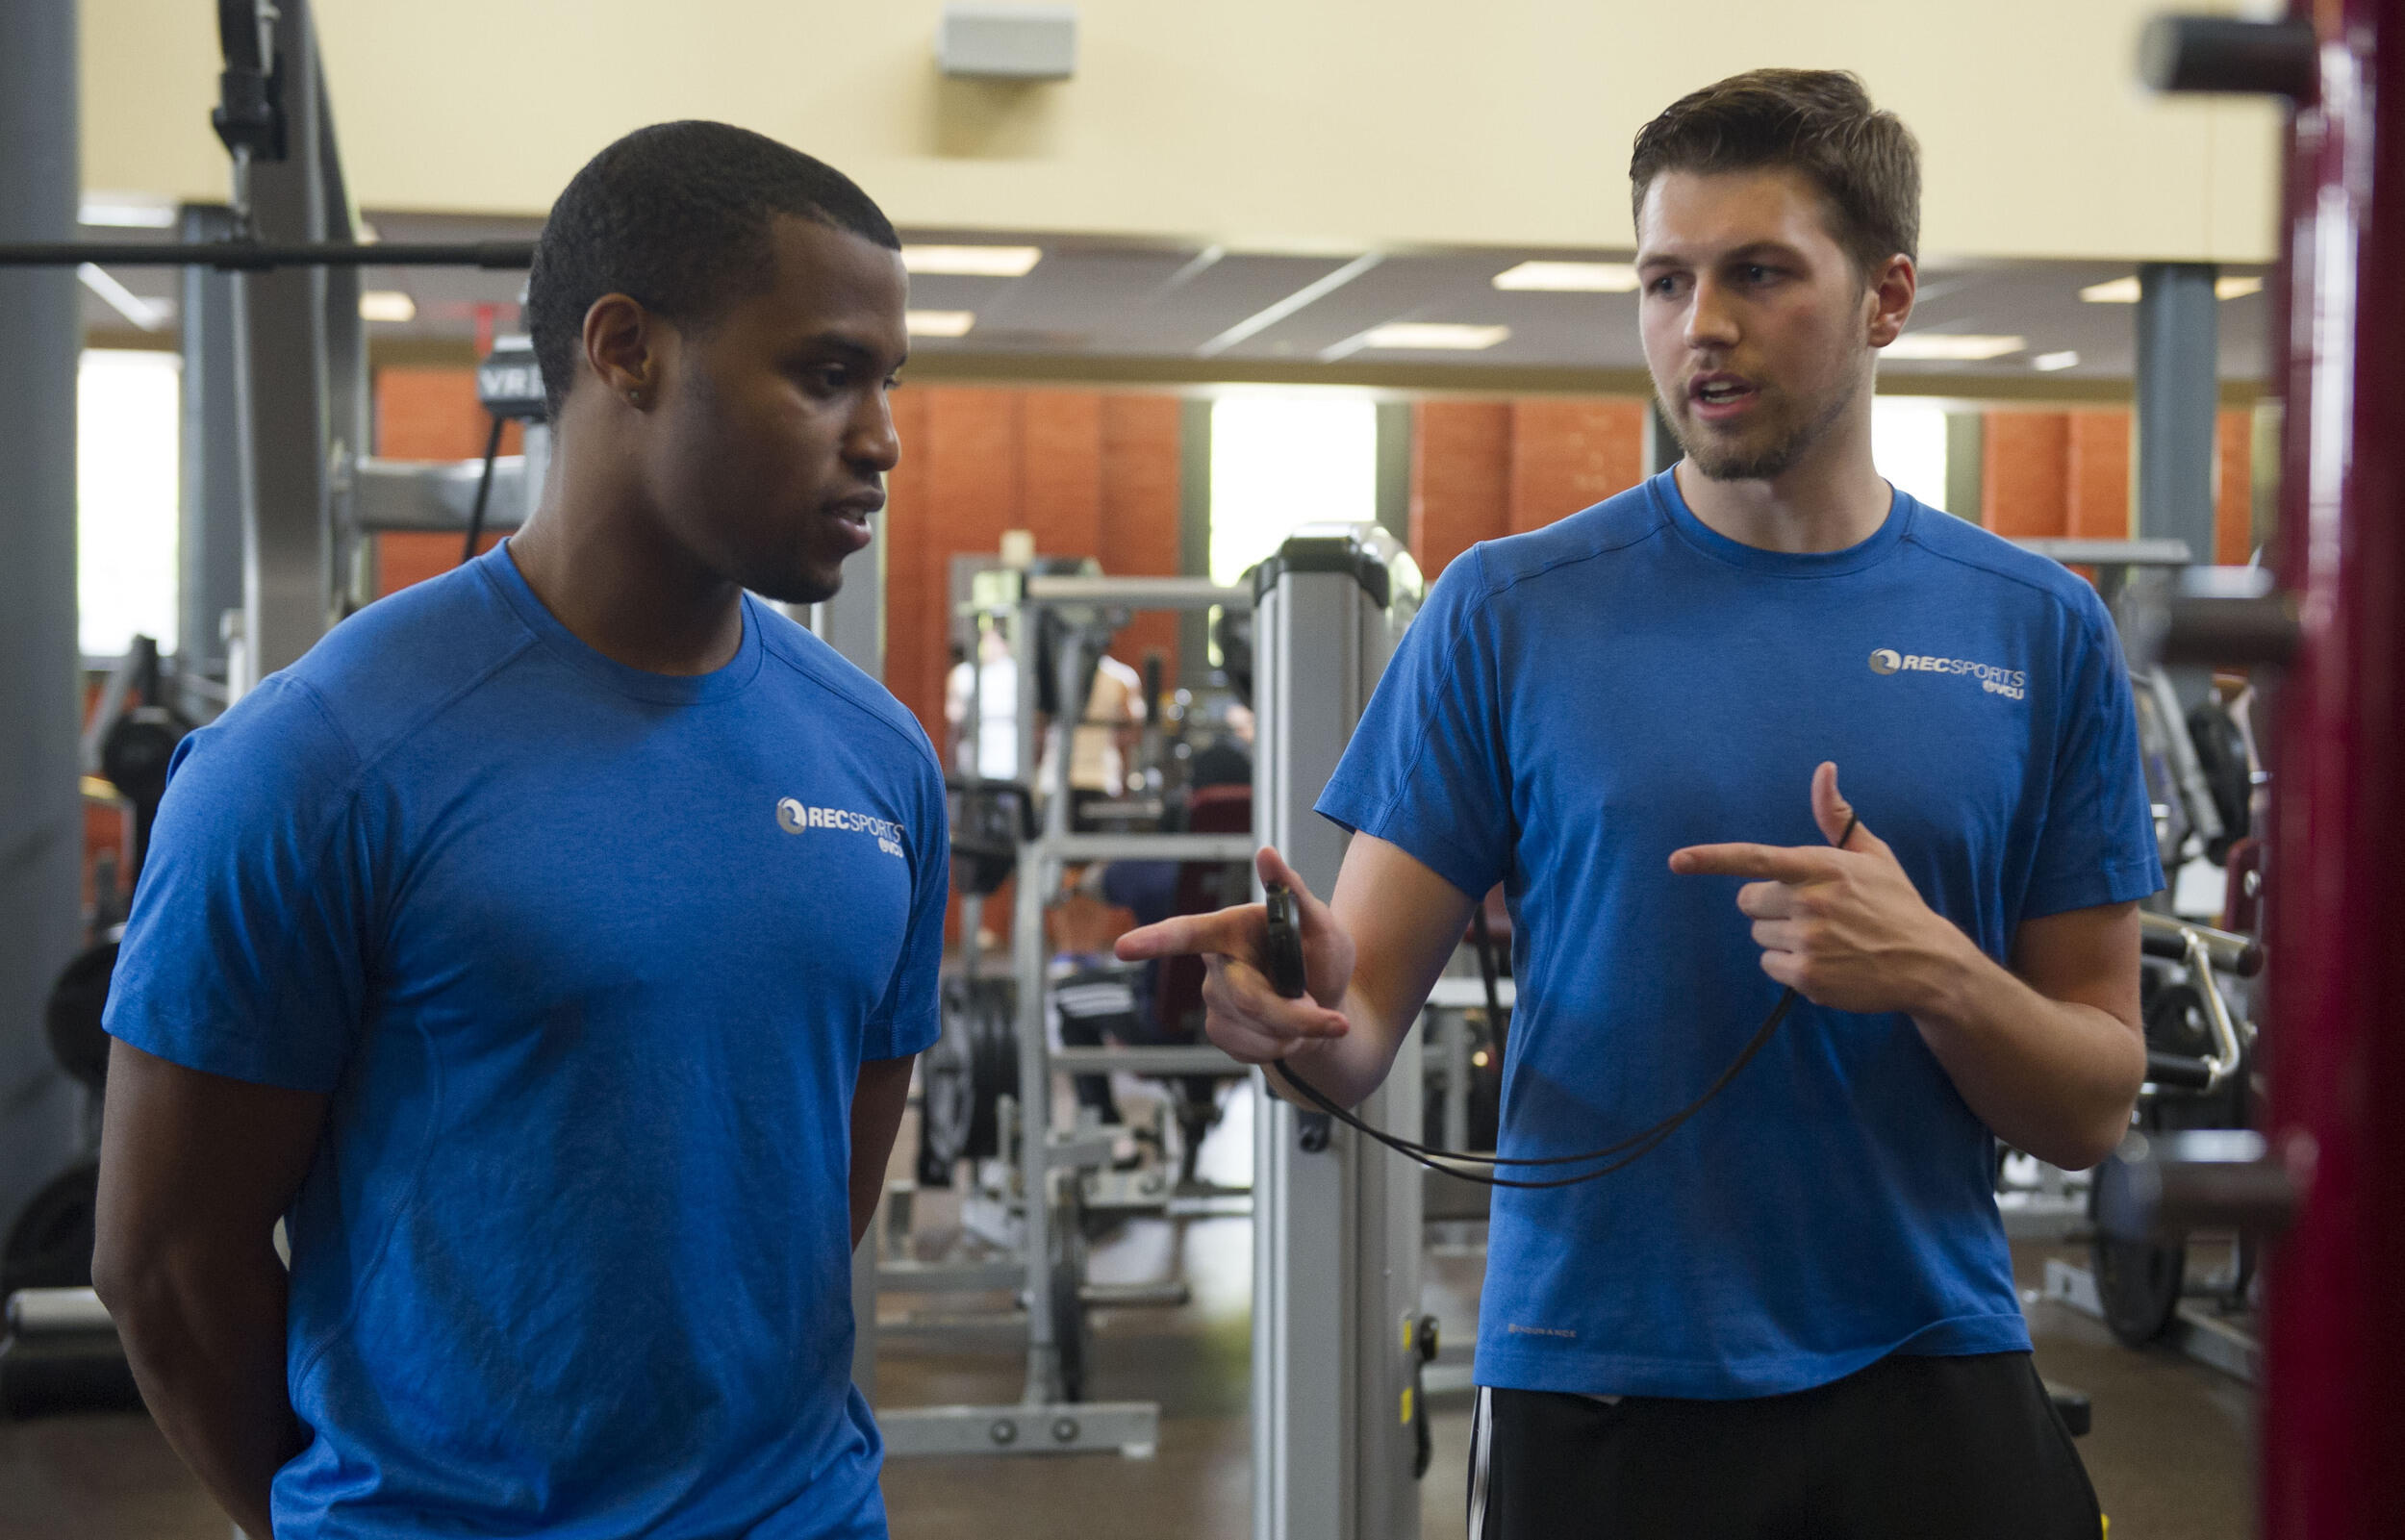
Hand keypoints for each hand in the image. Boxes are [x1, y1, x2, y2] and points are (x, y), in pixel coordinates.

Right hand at [1114, 847, 1354, 1062]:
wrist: (1327, 1006)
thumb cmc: (1321, 958)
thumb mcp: (1321, 923)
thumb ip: (1294, 893)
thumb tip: (1268, 854)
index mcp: (1230, 929)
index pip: (1187, 934)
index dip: (1155, 940)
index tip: (1123, 948)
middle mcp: (1215, 963)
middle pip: (1244, 997)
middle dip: (1293, 1015)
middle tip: (1334, 1023)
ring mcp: (1215, 1000)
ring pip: (1253, 1028)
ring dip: (1294, 1032)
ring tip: (1309, 1014)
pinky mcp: (1222, 1031)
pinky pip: (1252, 1050)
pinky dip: (1283, 1047)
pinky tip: (1289, 1033)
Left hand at [1667, 762, 1974, 1015]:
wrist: (1927, 963)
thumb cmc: (1893, 902)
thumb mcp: (1871, 854)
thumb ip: (1835, 816)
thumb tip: (1824, 769)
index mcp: (1821, 867)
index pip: (1755, 858)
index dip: (1711, 859)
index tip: (1676, 860)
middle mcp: (1810, 902)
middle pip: (1748, 901)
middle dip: (1770, 905)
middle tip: (1813, 912)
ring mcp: (1809, 941)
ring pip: (1759, 934)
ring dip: (1783, 937)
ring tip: (1827, 938)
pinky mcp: (1808, 977)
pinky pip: (1770, 965)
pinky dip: (1790, 966)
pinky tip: (1827, 962)